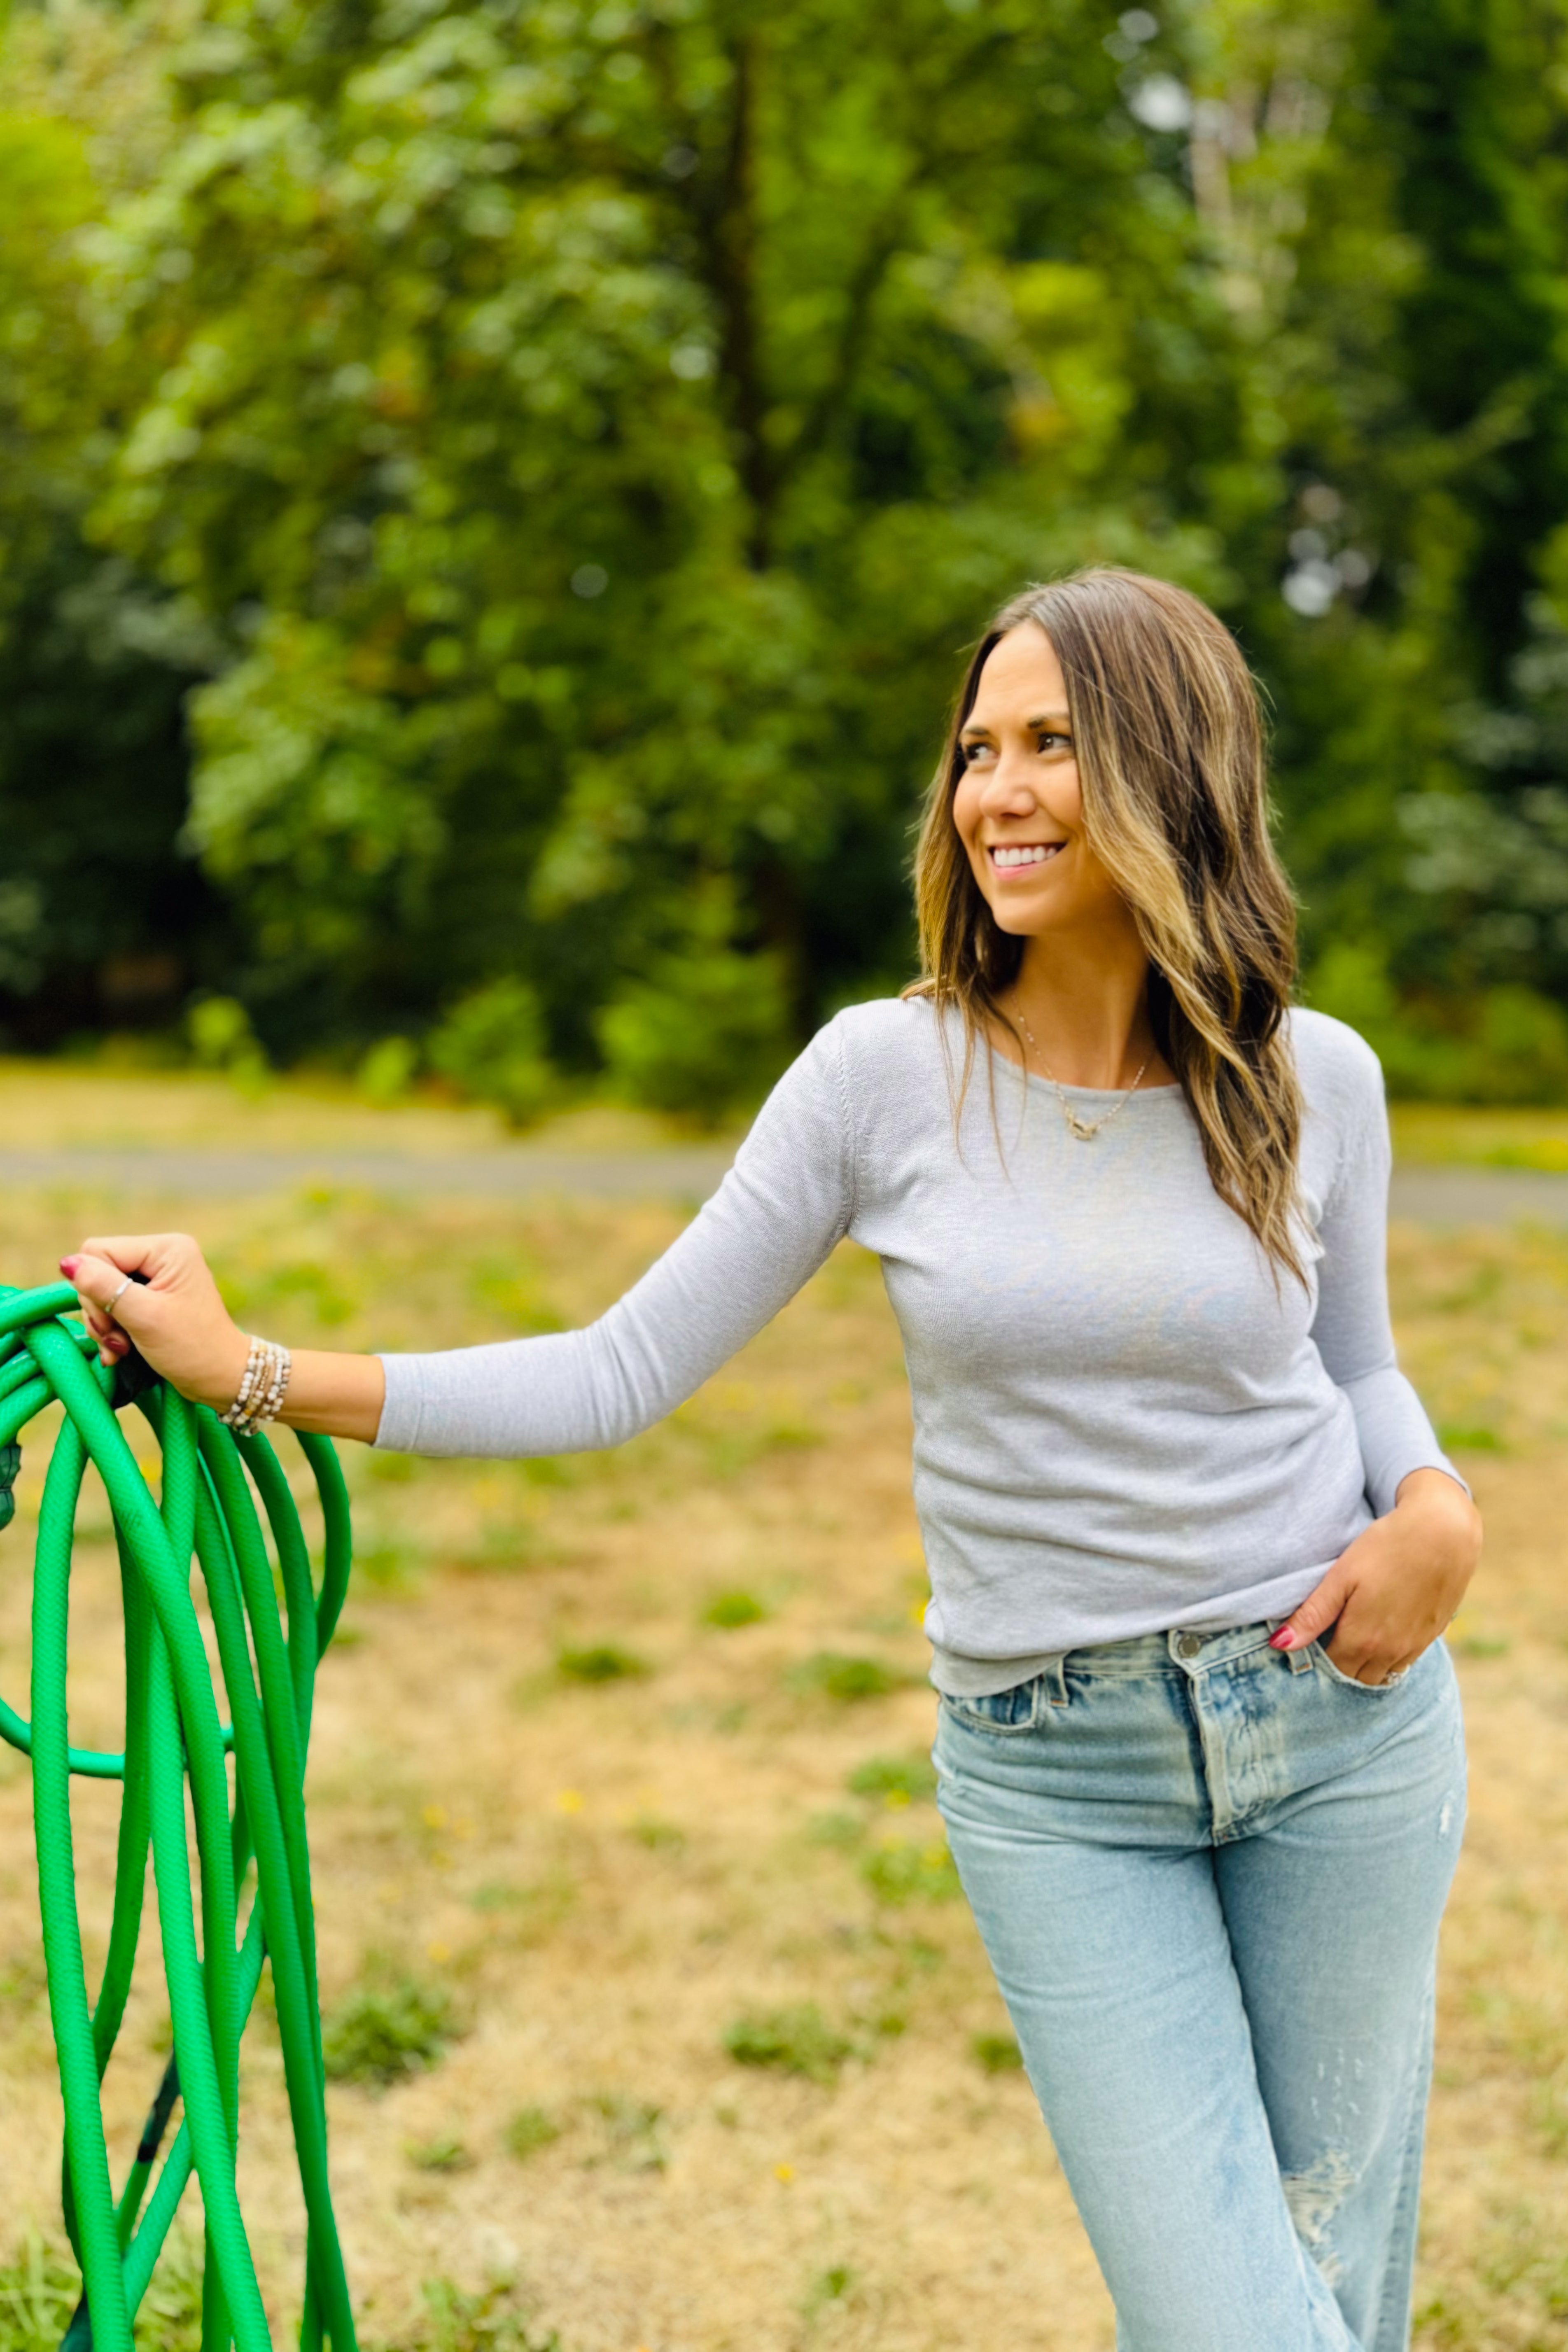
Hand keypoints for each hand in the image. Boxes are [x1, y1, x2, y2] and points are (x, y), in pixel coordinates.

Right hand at [60, 1234, 249, 1411]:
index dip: (93, 1287)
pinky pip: (113, 1304)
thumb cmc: (191, 1348)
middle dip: (100, 1310)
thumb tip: (67, 1263)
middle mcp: (162, 1254)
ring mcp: (157, 1275)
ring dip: (104, 1325)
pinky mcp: (151, 1296)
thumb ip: (103, 1288)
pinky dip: (111, 1329)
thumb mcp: (144, 1317)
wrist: (219, 1378)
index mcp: (167, 1249)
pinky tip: (120, 1351)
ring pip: (100, 1290)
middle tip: (117, 1341)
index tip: (111, 1322)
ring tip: (121, 1349)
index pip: (99, 1251)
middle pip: (98, 1270)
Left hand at [1270, 1470, 1481, 1685]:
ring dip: (1364, 1664)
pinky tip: (1381, 1630)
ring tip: (1352, 1636)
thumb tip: (1279, 1645)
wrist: (1444, 1533)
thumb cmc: (1387, 1548)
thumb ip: (1312, 1615)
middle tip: (1327, 1637)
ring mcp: (1414, 1646)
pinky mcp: (1432, 1636)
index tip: (1309, 1638)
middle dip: (1339, 1665)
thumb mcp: (1341, 1577)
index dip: (1316, 1657)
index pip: (1331, 1668)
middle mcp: (1390, 1652)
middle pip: (1355, 1677)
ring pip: (1381, 1674)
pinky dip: (1389, 1656)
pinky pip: (1405, 1661)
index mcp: (1363, 1640)